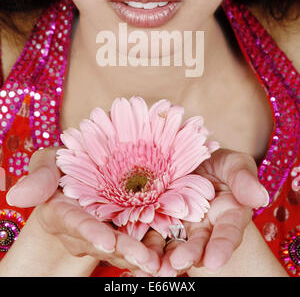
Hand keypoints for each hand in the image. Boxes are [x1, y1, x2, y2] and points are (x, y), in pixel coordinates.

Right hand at [5, 147, 161, 275]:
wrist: (77, 180)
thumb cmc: (63, 167)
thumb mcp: (48, 164)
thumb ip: (40, 176)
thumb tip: (19, 195)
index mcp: (66, 212)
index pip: (78, 224)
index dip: (91, 233)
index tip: (107, 242)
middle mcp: (87, 228)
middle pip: (108, 242)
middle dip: (127, 252)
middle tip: (148, 262)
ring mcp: (107, 230)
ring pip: (127, 246)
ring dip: (145, 256)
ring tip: (164, 265)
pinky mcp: (128, 227)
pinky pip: (140, 240)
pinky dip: (154, 249)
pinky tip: (171, 257)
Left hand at [132, 148, 269, 276]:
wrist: (186, 154)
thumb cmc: (218, 160)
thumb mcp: (234, 163)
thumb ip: (244, 178)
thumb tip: (260, 197)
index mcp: (227, 214)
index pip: (227, 233)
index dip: (222, 247)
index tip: (214, 260)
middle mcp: (203, 226)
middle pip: (198, 244)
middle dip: (189, 255)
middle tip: (178, 263)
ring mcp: (178, 224)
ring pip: (172, 245)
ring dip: (163, 259)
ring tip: (154, 268)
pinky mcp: (155, 220)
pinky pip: (149, 235)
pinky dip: (143, 247)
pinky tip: (135, 256)